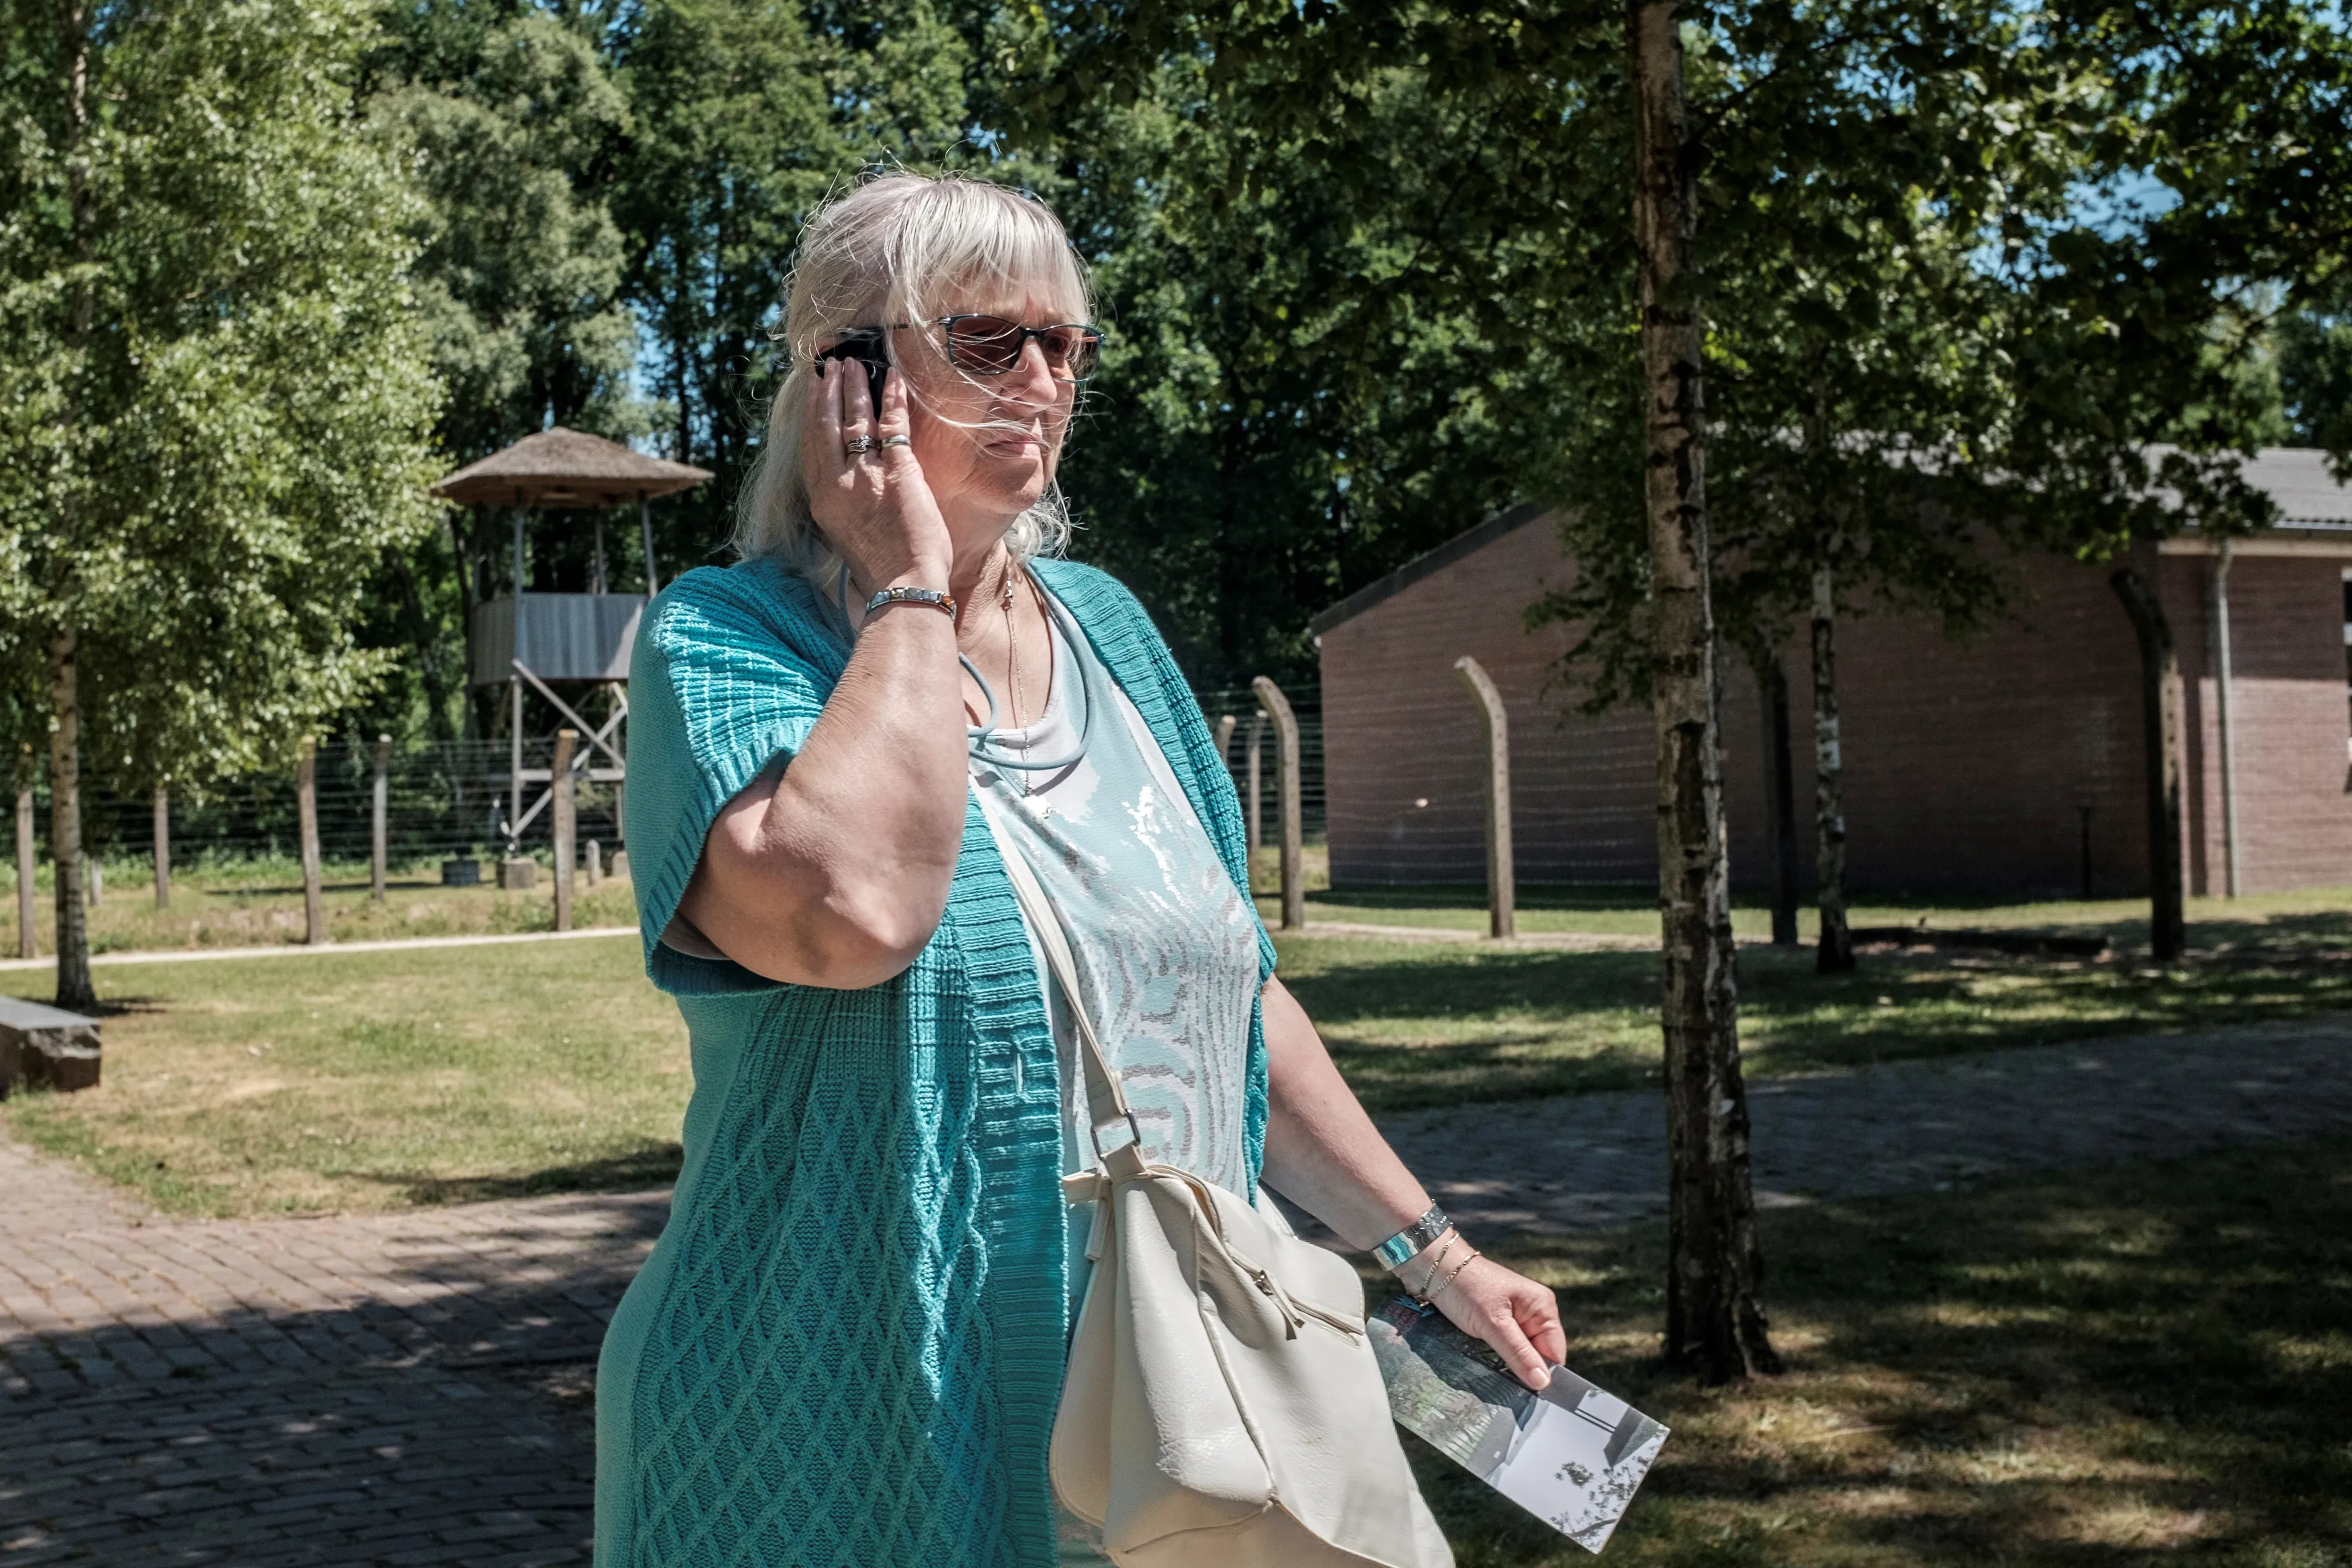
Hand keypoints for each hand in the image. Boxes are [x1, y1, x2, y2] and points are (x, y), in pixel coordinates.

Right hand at [801, 355, 952, 593]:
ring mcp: (866, 477)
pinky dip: (892, 399)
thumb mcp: (847, 538)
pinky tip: (893, 379)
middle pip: (826, 427)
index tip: (813, 392)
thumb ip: (844, 508)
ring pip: (854, 421)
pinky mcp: (898, 474)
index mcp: (823, 502)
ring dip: (855, 388)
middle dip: (827, 393)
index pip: (812, 448)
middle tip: (830, 367)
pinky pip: (892, 426)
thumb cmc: (882, 572)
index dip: (811, 415)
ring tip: (855, 364)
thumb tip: (849, 491)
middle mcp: (838, 485)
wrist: (903, 589)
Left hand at [1431, 1252, 1566, 1390]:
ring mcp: (1517, 1318)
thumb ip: (1519, 1353)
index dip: (1544, 1374)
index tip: (1530, 1395)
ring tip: (1495, 1372)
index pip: (1555, 1353)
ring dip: (1510, 1365)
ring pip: (1522, 1354)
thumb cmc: (1466, 1287)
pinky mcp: (1499, 1323)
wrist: (1435, 1268)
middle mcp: (1534, 1313)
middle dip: (1525, 1371)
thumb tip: (1543, 1383)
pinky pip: (1507, 1348)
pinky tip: (1488, 1362)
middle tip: (1507, 1386)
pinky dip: (1499, 1357)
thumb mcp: (1493, 1323)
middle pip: (1539, 1355)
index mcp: (1543, 1307)